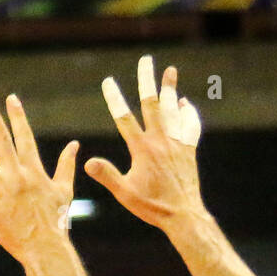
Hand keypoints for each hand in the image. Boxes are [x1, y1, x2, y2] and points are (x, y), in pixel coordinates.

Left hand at [0, 94, 78, 266]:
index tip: (11, 99)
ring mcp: (2, 191)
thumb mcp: (64, 189)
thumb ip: (66, 165)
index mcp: (33, 171)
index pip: (24, 137)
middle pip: (3, 142)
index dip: (18, 117)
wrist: (47, 247)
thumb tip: (75, 145)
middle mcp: (16, 176)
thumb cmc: (56, 220)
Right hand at [84, 55, 205, 229]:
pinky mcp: (188, 150)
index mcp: (143, 149)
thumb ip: (107, 175)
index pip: (124, 118)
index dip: (115, 99)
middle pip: (153, 104)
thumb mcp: (125, 193)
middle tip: (146, 61)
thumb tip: (87, 161)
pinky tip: (185, 103)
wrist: (184, 215)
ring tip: (170, 70)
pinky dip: (187, 112)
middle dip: (147, 80)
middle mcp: (161, 141)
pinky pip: (189, 125)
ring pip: (173, 109)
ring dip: (170, 89)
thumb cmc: (152, 206)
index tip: (107, 82)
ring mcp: (177, 143)